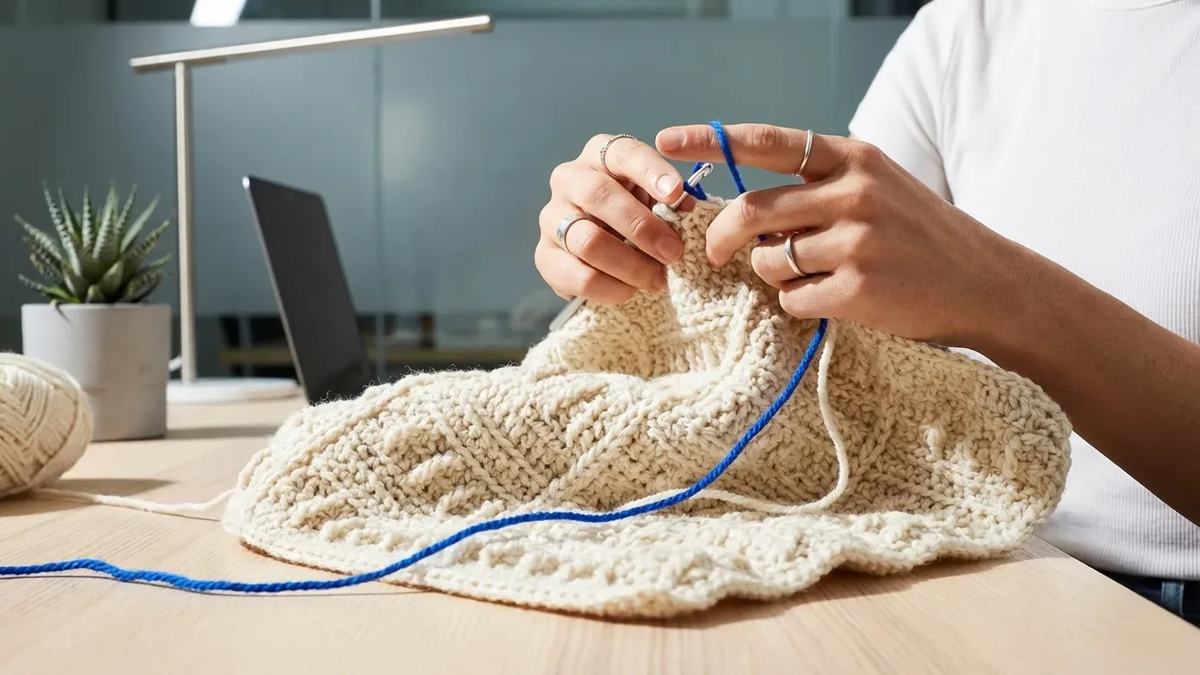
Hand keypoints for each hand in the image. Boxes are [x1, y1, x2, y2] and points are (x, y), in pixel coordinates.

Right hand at [536, 134, 693, 303]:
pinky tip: (631, 291)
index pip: (623, 153)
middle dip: (642, 227)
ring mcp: (551, 218)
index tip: (676, 193)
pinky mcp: (545, 256)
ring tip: (656, 279)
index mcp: (600, 154)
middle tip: (673, 252)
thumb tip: (684, 207)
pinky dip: (612, 288)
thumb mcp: (656, 200)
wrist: (603, 251)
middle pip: (598, 196)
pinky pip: (579, 276)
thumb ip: (670, 201)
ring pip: (588, 241)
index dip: (650, 171)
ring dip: (630, 265)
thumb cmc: (636, 215)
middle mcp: (569, 179)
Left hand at [654, 123, 1029, 347]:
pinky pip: (793, 299)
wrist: (983, 282)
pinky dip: (801, 303)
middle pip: (750, 211)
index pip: (767, 142)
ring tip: (814, 275)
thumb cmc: (918, 235)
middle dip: (720, 236)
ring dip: (775, 274)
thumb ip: (815, 186)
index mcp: (853, 158)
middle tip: (714, 253)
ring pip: (769, 261)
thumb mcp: (876, 186)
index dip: (711, 141)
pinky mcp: (859, 289)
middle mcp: (854, 193)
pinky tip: (836, 298)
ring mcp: (858, 242)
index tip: (664, 142)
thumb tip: (741, 208)